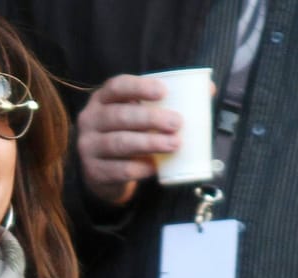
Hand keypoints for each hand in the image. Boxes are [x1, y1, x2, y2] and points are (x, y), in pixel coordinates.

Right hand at [77, 74, 183, 206]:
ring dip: (149, 143)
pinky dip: (138, 168)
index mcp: (103, 99)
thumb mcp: (138, 114)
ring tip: (174, 144)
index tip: (163, 92)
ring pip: (119, 143)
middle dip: (150, 119)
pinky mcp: (94, 171)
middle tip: (177, 123)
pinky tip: (154, 167)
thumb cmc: (128, 134)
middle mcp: (90, 120)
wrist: (103, 171)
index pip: (117, 87)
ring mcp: (89, 146)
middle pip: (119, 116)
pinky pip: (118, 169)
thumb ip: (166, 102)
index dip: (139, 87)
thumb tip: (208, 89)